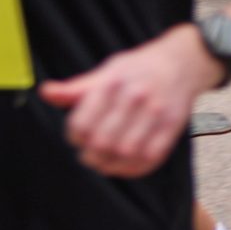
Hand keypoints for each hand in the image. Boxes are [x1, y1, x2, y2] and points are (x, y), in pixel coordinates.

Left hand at [39, 27, 215, 177]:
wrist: (184, 61)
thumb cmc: (141, 67)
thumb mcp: (108, 70)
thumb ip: (76, 88)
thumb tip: (46, 92)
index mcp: (114, 82)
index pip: (82, 123)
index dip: (74, 136)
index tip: (77, 137)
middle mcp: (135, 97)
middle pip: (102, 142)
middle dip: (90, 155)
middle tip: (89, 155)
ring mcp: (156, 113)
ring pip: (125, 153)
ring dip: (110, 164)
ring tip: (104, 161)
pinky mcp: (172, 126)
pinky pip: (150, 158)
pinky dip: (133, 168)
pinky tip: (124, 164)